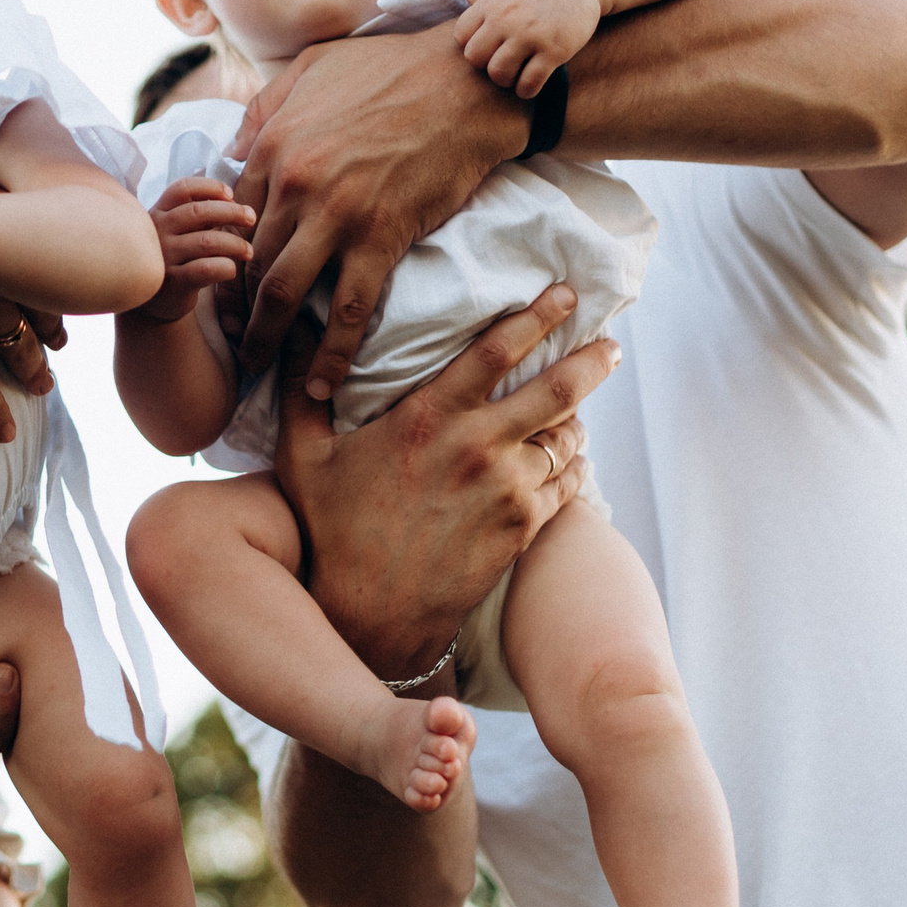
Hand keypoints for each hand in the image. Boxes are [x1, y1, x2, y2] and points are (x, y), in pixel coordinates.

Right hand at [0, 275, 63, 444]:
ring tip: (42, 388)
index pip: (39, 285)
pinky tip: (5, 434)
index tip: (54, 325)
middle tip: (57, 352)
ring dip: (35, 374)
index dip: (50, 310)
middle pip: (39, 319)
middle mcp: (1, 277)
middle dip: (50, 341)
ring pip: (22, 353)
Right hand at [132, 178, 255, 324]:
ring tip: (248, 251)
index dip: (210, 187)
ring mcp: (164, 258)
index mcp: (159, 212)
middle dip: (232, 212)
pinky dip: (226, 266)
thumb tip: (234, 202)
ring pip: (208, 241)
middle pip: (199, 211)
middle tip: (251, 218)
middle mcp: (157, 232)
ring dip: (236, 244)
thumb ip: (200, 215)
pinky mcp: (173, 283)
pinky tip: (231, 269)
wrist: (156, 302)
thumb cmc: (176, 258)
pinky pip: (207, 269)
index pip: (183, 188)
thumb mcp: (181, 231)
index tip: (231, 195)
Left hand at [227, 32, 528, 398]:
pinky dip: (330, 353)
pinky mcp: (381, 238)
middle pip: (249, 263)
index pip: (233, 219)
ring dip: (266, 340)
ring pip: (283, 294)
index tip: (225, 287)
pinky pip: (348, 310)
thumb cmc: (392, 67)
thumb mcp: (312, 66)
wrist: (466, 82)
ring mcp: (337, 215)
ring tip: (262, 369)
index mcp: (273, 145)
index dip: (225, 259)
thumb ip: (265, 106)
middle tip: (234, 338)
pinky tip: (321, 383)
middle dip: (236, 309)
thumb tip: (232, 150)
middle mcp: (294, 185)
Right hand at [275, 287, 614, 678]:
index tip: (564, 294)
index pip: (498, 349)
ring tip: (581, 409)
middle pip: (557, 388)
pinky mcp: (523, 529)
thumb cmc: (331, 531)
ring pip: (565, 439)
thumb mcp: (303, 456)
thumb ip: (303, 390)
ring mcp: (507, 490)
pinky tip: (574, 459)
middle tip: (610, 343)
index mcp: (431, 417)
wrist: (369, 612)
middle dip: (592, 359)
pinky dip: (575, 467)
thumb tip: (295, 337)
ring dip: (577, 420)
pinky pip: (568, 485)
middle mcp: (478, 447)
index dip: (538, 315)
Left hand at [457, 0, 605, 96]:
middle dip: (485, 63)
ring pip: (499, 74)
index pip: (462, 37)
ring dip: (505, 79)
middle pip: (475, 59)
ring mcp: (531, 36)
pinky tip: (531, 82)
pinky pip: (529, 83)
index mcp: (492, 2)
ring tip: (515, 73)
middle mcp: (507, 20)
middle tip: (500, 60)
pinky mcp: (554, 51)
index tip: (488, 44)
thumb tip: (470, 6)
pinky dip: (527, 89)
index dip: (472, 44)